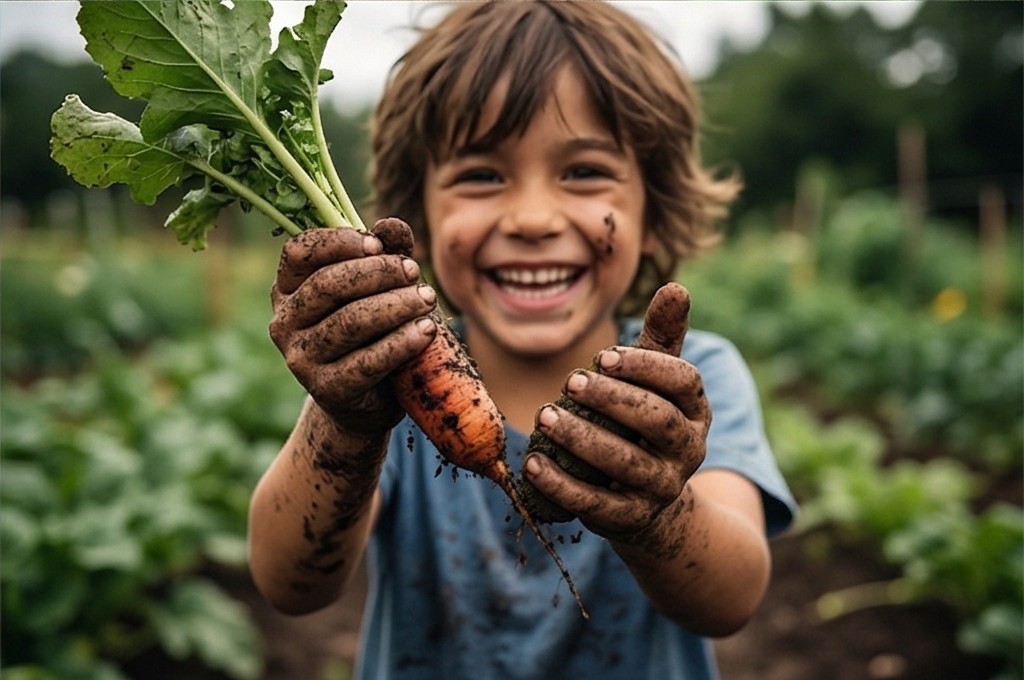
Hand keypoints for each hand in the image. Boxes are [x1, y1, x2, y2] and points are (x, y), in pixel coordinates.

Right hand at [269, 226, 437, 436]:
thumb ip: (383, 253)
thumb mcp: (377, 288)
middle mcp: (284, 323)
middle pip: (329, 284)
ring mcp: (301, 359)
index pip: (300, 252)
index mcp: (287, 290)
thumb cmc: (370, 332)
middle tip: (414, 273)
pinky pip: (367, 361)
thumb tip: (390, 225)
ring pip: (350, 321)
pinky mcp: (327, 390)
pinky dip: (401, 343)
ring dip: (396, 306)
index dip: (340, 242)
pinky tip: (426, 331)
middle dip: (378, 273)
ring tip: (427, 300)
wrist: (366, 400)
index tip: (378, 244)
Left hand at [523, 283, 708, 545]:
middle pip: (657, 421)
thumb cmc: (644, 421)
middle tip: (569, 382)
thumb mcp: (656, 382)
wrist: (648, 501)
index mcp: (696, 411)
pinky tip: (532, 463)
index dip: (646, 367)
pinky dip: (561, 485)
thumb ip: (663, 338)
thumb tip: (676, 286)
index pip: (684, 382)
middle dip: (613, 400)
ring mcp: (660, 487)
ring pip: (625, 463)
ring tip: (545, 416)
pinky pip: (595, 503)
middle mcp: (687, 450)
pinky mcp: (629, 518)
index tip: (603, 356)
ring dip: (582, 439)